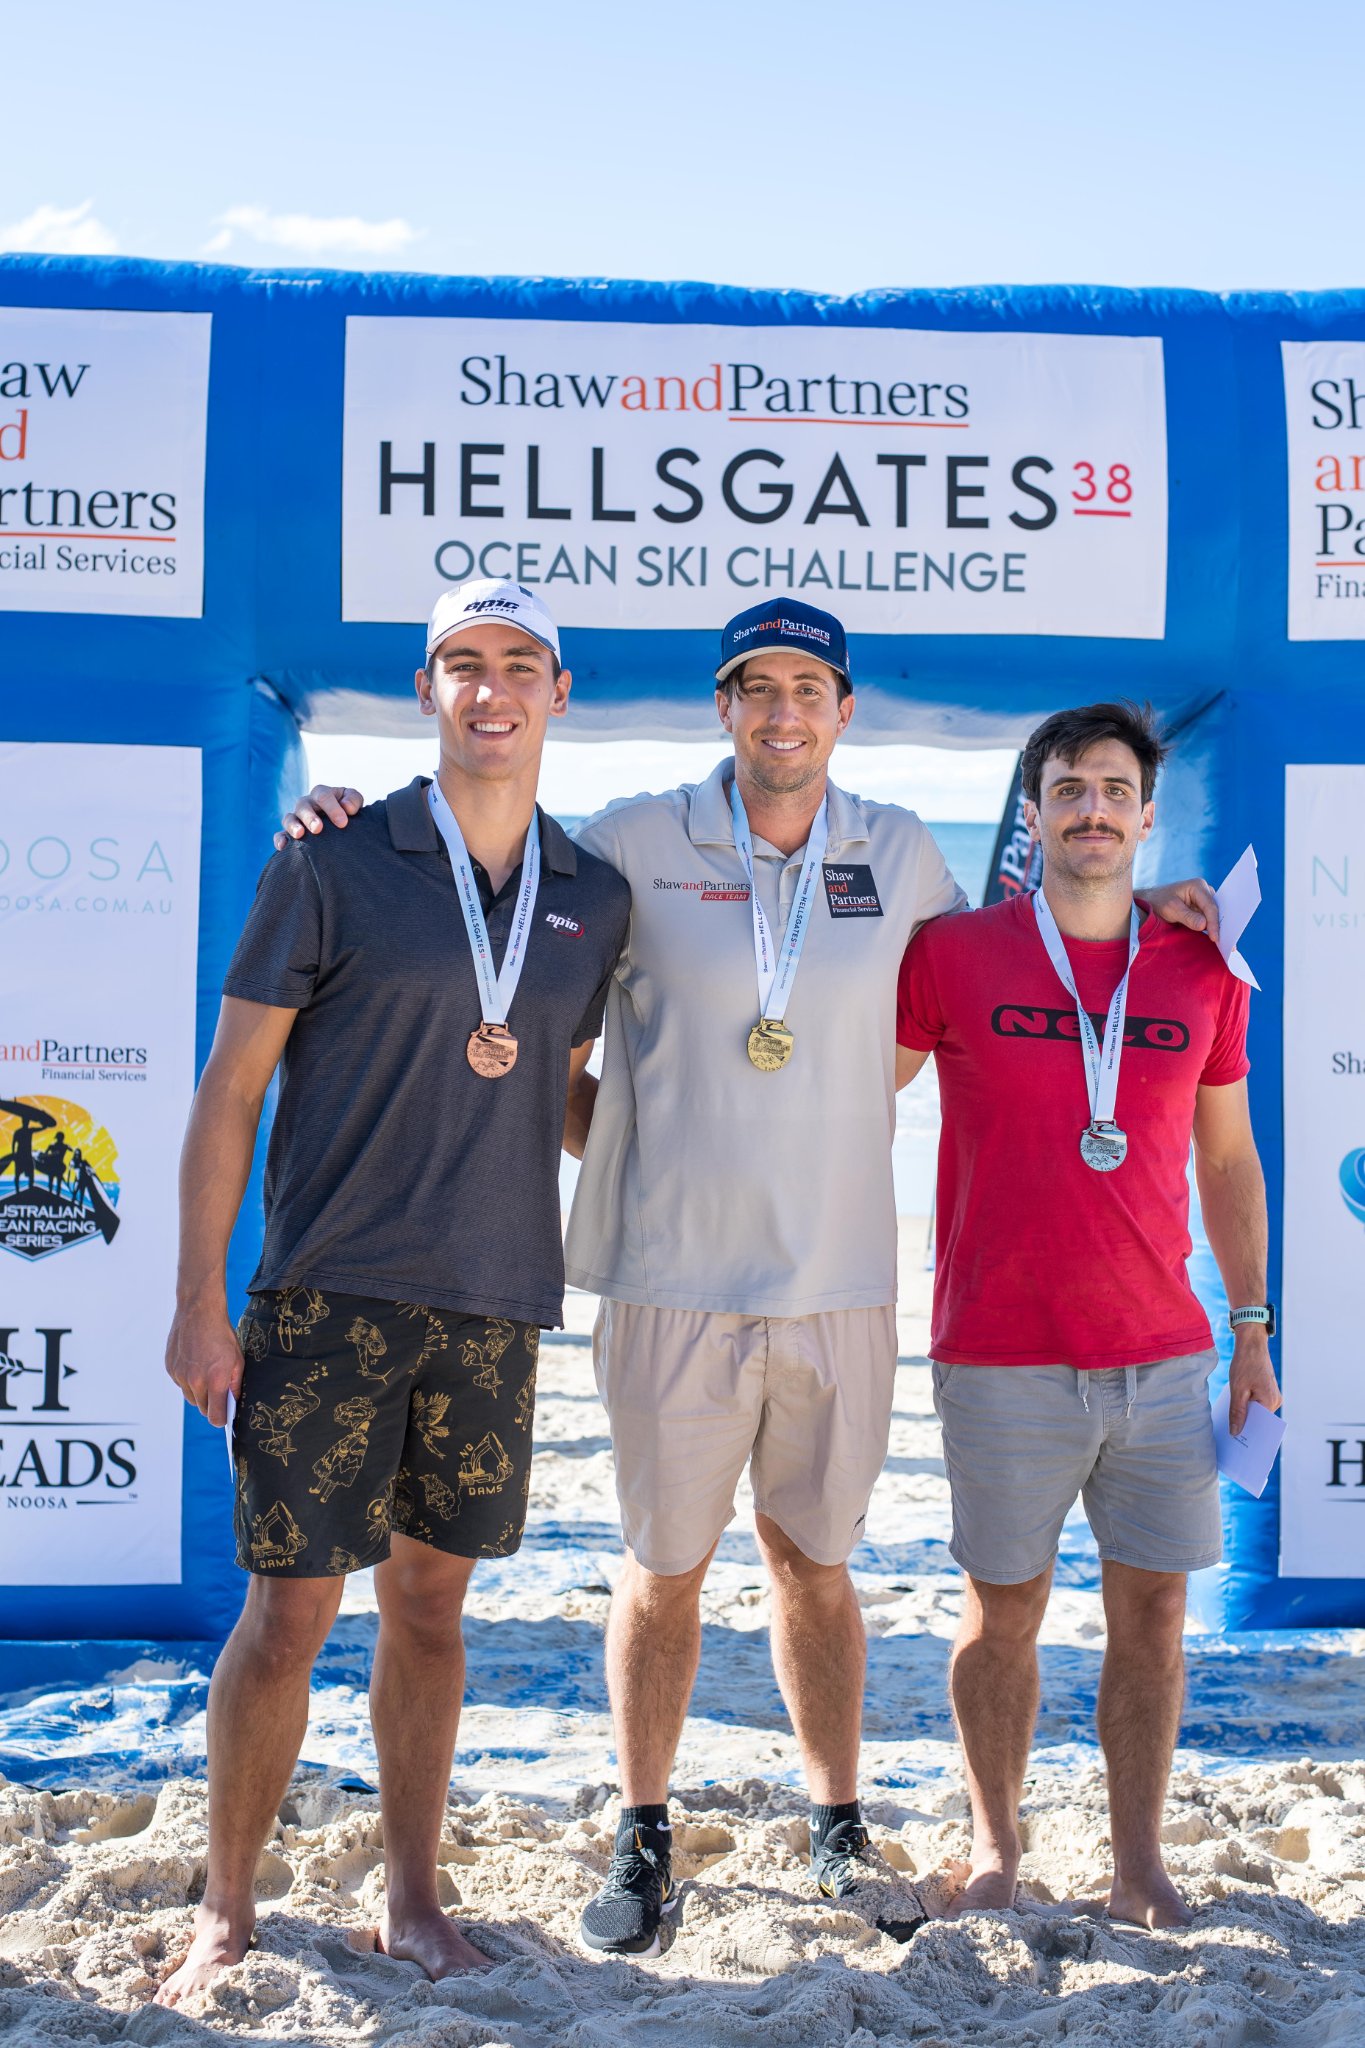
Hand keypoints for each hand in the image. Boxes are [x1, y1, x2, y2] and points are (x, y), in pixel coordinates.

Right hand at [165, 1303, 243, 1427]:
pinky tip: (196, 1364)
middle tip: (218, 1389)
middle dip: (211, 1403)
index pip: (215, 1416)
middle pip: (202, 1408)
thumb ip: (235, 1384)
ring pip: (191, 1397)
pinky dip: (188, 1380)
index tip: (225, 1416)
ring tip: (207, 1373)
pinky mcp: (170, 1368)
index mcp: (215, 1380)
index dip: (221, 1419)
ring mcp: (180, 1375)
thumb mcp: (237, 1359)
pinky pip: (181, 1384)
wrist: (199, 1312)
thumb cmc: (222, 1335)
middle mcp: (195, 1381)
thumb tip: (234, 1402)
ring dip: (199, 1392)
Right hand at [274, 784, 363, 851]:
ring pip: (289, 818)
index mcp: (321, 794)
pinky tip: (283, 847)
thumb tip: (347, 808)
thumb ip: (353, 800)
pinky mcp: (289, 833)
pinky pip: (280, 834)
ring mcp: (296, 818)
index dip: (332, 808)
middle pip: (303, 806)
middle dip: (310, 817)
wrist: (342, 826)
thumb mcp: (354, 803)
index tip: (343, 823)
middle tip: (318, 829)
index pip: (323, 795)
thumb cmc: (347, 812)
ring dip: (293, 826)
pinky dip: (280, 839)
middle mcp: (306, 804)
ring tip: (299, 834)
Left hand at [1144, 878, 1220, 944]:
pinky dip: (1212, 930)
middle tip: (1228, 945)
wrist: (1150, 901)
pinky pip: (1210, 920)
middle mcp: (1204, 891)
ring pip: (1214, 916)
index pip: (1210, 907)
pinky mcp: (1202, 909)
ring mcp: (1204, 900)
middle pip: (1215, 911)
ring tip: (1226, 945)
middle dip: (1221, 927)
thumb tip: (1204, 925)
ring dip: (1218, 929)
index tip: (1215, 938)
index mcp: (1198, 886)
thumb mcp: (1171, 909)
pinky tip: (1217, 941)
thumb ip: (1188, 917)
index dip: (1214, 923)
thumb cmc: (1159, 902)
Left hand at [1227, 1331, 1279, 1435]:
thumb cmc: (1245, 1364)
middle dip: (1246, 1426)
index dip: (1248, 1434)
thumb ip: (1237, 1412)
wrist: (1252, 1344)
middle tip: (1230, 1436)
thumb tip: (1236, 1432)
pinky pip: (1257, 1404)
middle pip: (1259, 1420)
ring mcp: (1272, 1396)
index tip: (1237, 1444)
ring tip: (1230, 1424)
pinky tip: (1234, 1409)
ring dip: (1245, 1416)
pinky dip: (1247, 1407)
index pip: (1260, 1425)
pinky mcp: (1266, 1391)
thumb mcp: (1237, 1389)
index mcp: (1270, 1402)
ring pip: (1257, 1412)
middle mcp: (1274, 1400)